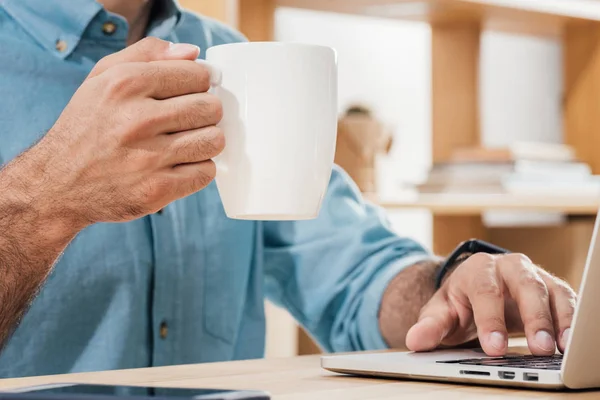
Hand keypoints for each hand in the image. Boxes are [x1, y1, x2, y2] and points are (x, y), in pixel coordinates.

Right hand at [9, 38, 223, 226]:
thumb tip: (192, 52)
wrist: (58, 184)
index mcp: (126, 84)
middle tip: (189, 120)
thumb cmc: (87, 126)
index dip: (199, 83)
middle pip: (210, 108)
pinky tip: (181, 165)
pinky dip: (199, 168)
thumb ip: (147, 55)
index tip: (191, 92)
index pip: (197, 75)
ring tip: (187, 142)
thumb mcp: (102, 77)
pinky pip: (206, 172)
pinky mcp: (157, 190)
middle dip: (205, 112)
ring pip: (213, 140)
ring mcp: (148, 158)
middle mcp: (137, 119)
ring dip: (205, 141)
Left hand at [405, 253, 576, 355]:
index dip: (490, 320)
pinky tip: (569, 343)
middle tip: (537, 348)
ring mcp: (533, 275)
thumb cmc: (460, 302)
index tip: (494, 347)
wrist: (475, 292)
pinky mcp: (551, 288)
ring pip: (550, 291)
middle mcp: (508, 266)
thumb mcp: (441, 312)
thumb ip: (430, 326)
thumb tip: (415, 340)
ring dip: (557, 319)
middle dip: (532, 317)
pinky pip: (566, 300)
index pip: (485, 291)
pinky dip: (570, 320)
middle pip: (524, 285)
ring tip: (560, 347)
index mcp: (477, 269)